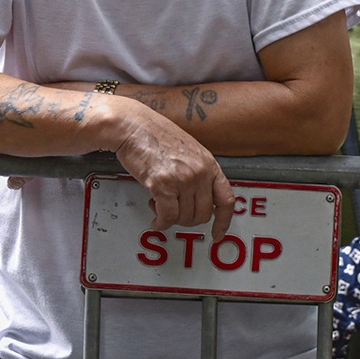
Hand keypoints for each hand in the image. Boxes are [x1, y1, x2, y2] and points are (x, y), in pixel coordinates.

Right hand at [109, 103, 237, 239]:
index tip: (218, 233)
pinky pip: (168, 217)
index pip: (226, 199)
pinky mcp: (163, 185)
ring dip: (171, 219)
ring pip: (185, 218)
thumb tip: (200, 199)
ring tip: (161, 206)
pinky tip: (156, 219)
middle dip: (187, 219)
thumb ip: (198, 173)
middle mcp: (200, 172)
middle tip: (175, 214)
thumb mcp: (189, 151)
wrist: (133, 126)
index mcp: (209, 163)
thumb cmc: (155, 135)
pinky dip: (161, 223)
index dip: (223, 221)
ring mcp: (183, 179)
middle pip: (203, 214)